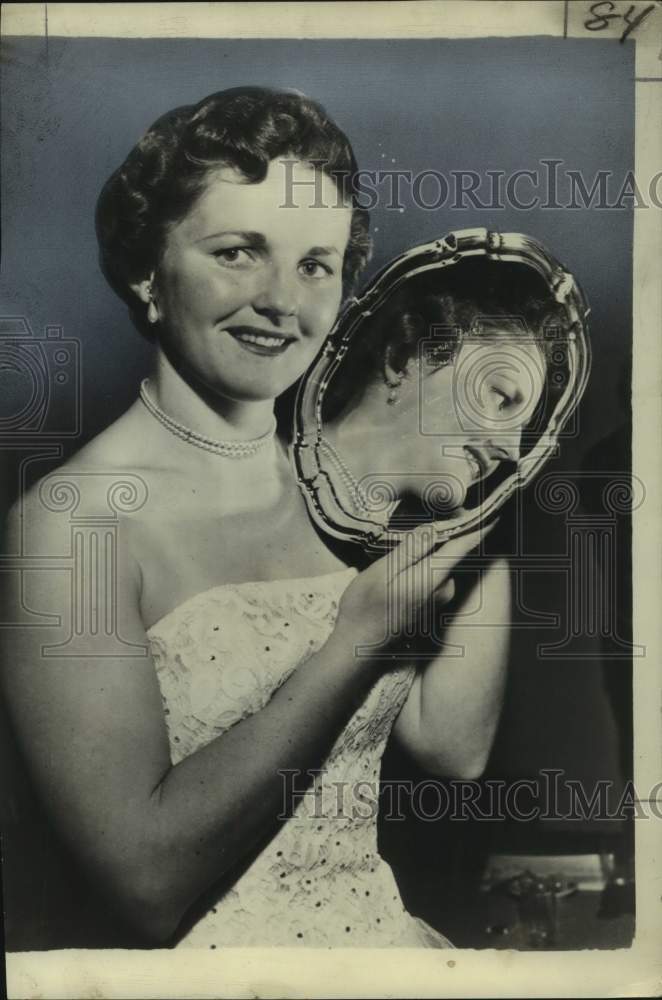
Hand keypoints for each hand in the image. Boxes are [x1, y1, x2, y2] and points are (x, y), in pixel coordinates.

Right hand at [335, 522, 495, 655]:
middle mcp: (443, 590)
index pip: (464, 547)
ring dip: (434, 551)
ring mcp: (439, 599)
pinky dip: (428, 565)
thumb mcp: (381, 573)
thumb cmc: (364, 607)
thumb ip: (410, 551)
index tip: (494, 511)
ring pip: (443, 564)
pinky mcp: (432, 604)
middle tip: (434, 517)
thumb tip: (433, 528)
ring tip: (411, 543)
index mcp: (431, 578)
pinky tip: (407, 566)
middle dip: (448, 533)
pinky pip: (437, 575)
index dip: (480, 527)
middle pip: (455, 553)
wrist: (360, 645)